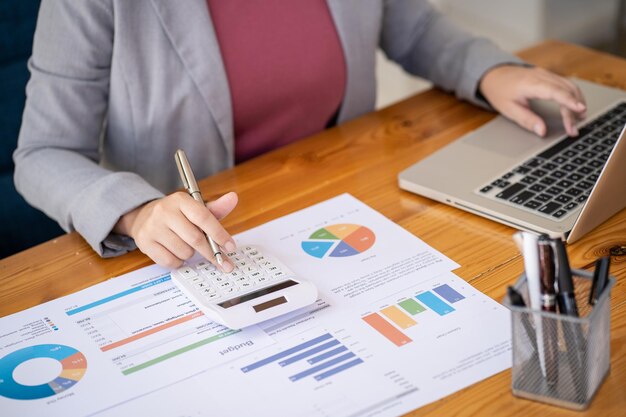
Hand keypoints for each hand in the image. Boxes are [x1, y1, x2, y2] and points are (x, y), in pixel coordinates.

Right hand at [114, 191, 237, 269]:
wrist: (144, 217)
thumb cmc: (177, 215)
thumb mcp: (195, 208)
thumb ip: (215, 208)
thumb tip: (233, 198)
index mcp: (180, 200)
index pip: (203, 217)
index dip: (219, 234)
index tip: (231, 247)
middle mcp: (164, 211)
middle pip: (195, 238)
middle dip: (211, 252)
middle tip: (222, 261)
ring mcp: (152, 228)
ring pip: (184, 252)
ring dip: (191, 254)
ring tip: (186, 245)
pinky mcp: (145, 243)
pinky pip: (170, 262)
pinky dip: (178, 261)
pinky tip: (175, 252)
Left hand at [479, 65, 585, 136]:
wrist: (494, 74)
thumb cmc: (499, 91)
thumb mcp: (508, 109)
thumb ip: (526, 120)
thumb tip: (542, 131)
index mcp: (530, 83)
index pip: (555, 91)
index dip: (569, 101)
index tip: (580, 109)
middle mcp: (541, 75)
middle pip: (566, 90)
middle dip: (573, 109)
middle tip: (573, 129)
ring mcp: (546, 74)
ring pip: (569, 85)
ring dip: (577, 101)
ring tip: (579, 119)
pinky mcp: (548, 75)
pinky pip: (565, 84)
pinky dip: (573, 95)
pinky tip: (575, 107)